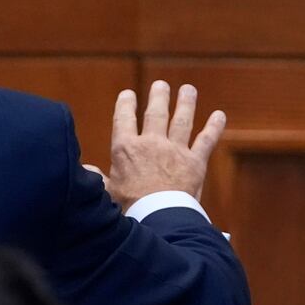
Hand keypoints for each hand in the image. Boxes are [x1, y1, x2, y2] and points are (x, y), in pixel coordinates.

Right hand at [105, 81, 224, 209]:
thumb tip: (84, 169)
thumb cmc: (130, 209)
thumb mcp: (107, 193)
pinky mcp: (195, 163)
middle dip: (158, 96)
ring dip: (186, 103)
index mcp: (125, 149)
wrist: (159, 219)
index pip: (124, 118)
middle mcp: (151, 144)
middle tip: (161, 85)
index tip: (128, 94)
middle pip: (155, 113)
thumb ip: (97, 178)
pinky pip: (206, 140)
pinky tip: (220, 115)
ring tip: (188, 89)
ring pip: (182, 120)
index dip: (125, 104)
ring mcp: (175, 151)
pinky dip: (214, 127)